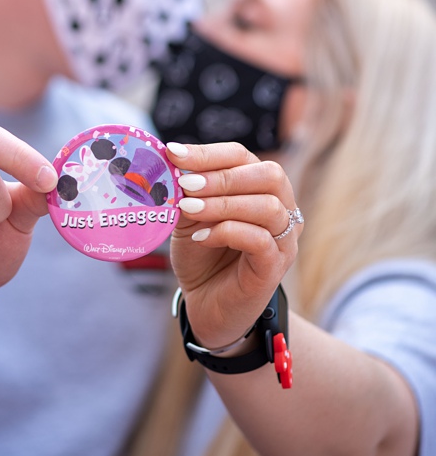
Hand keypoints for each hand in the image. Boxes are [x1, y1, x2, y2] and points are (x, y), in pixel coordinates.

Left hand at [166, 141, 300, 348]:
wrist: (205, 303)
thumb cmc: (200, 254)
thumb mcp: (188, 217)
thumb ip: (187, 192)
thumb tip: (172, 164)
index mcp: (259, 189)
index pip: (243, 156)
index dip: (209, 153)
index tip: (173, 153)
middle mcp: (281, 210)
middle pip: (269, 175)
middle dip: (222, 176)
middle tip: (186, 185)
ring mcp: (282, 240)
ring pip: (268, 207)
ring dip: (222, 203)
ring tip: (188, 209)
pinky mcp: (275, 268)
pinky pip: (261, 240)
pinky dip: (228, 232)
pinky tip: (201, 237)